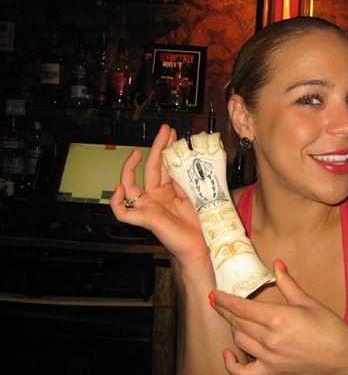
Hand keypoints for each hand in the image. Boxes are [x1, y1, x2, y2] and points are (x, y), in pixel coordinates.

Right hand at [110, 124, 210, 270]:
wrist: (203, 244)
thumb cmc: (201, 222)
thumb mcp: (195, 192)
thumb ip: (185, 177)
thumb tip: (182, 158)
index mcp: (169, 190)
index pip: (163, 164)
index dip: (165, 148)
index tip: (172, 133)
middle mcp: (156, 196)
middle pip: (150, 168)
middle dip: (157, 147)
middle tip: (165, 130)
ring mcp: (149, 207)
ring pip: (130, 185)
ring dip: (131, 167)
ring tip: (137, 153)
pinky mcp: (145, 219)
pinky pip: (122, 212)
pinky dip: (117, 201)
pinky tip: (120, 189)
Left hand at [211, 260, 347, 374]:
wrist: (342, 357)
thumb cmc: (329, 327)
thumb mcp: (308, 301)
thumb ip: (288, 283)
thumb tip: (277, 264)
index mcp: (278, 318)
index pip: (242, 308)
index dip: (225, 300)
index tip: (214, 294)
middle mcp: (270, 339)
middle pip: (238, 323)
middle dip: (225, 311)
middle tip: (218, 302)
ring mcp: (270, 357)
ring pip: (240, 340)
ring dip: (233, 328)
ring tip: (232, 318)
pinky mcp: (272, 371)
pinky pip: (244, 372)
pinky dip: (232, 365)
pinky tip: (228, 353)